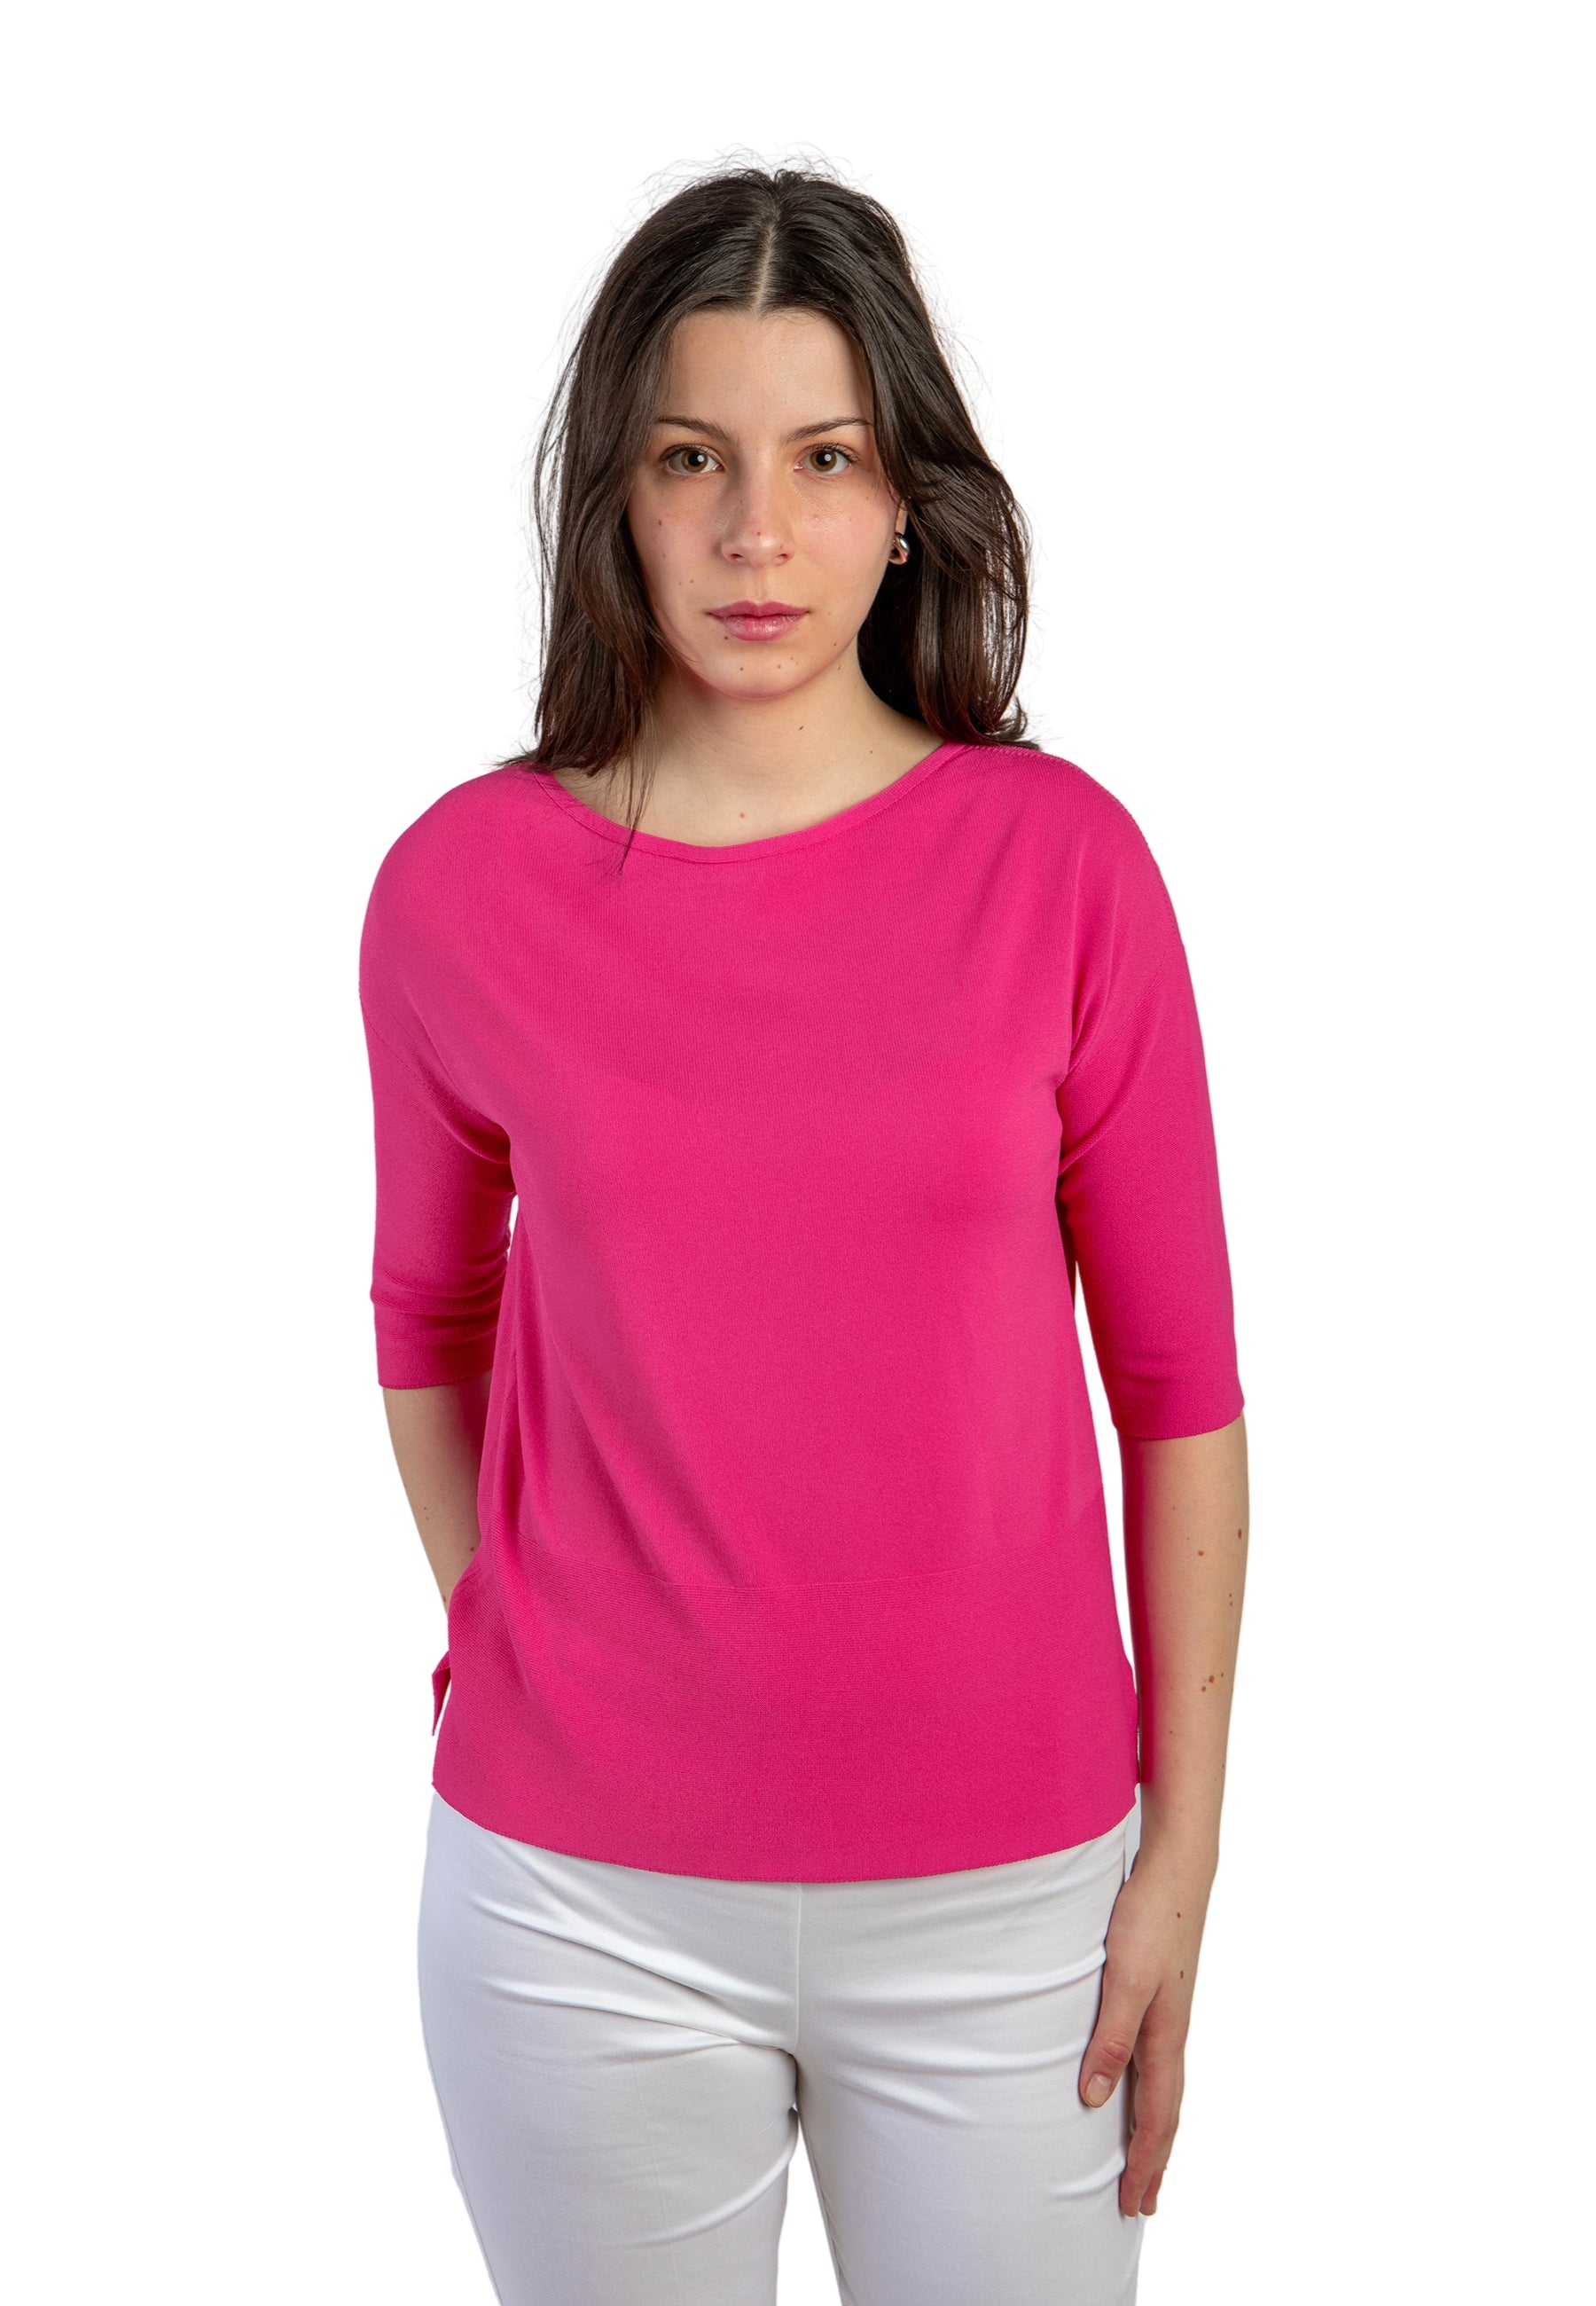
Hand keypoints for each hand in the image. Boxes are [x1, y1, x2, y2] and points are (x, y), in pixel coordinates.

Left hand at [1078, 1841, 1212, 2216]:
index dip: (1145, 2162)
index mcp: (1165, 2037)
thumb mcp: (1123, 1980)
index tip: (1133, 2204)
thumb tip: (1094, 2100)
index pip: (1157, 2117)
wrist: (1176, 1868)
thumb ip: (1110, 2038)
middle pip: (1167, 2112)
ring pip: (1164, 2087)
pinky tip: (1135, 2085)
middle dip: (1154, 2160)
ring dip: (1154, 2129)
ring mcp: (1169, 2013)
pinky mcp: (1161, 1993)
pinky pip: (1157, 2060)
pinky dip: (1150, 2091)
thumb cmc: (1148, 1920)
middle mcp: (1171, 2032)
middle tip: (1142, 2204)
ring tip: (1143, 2158)